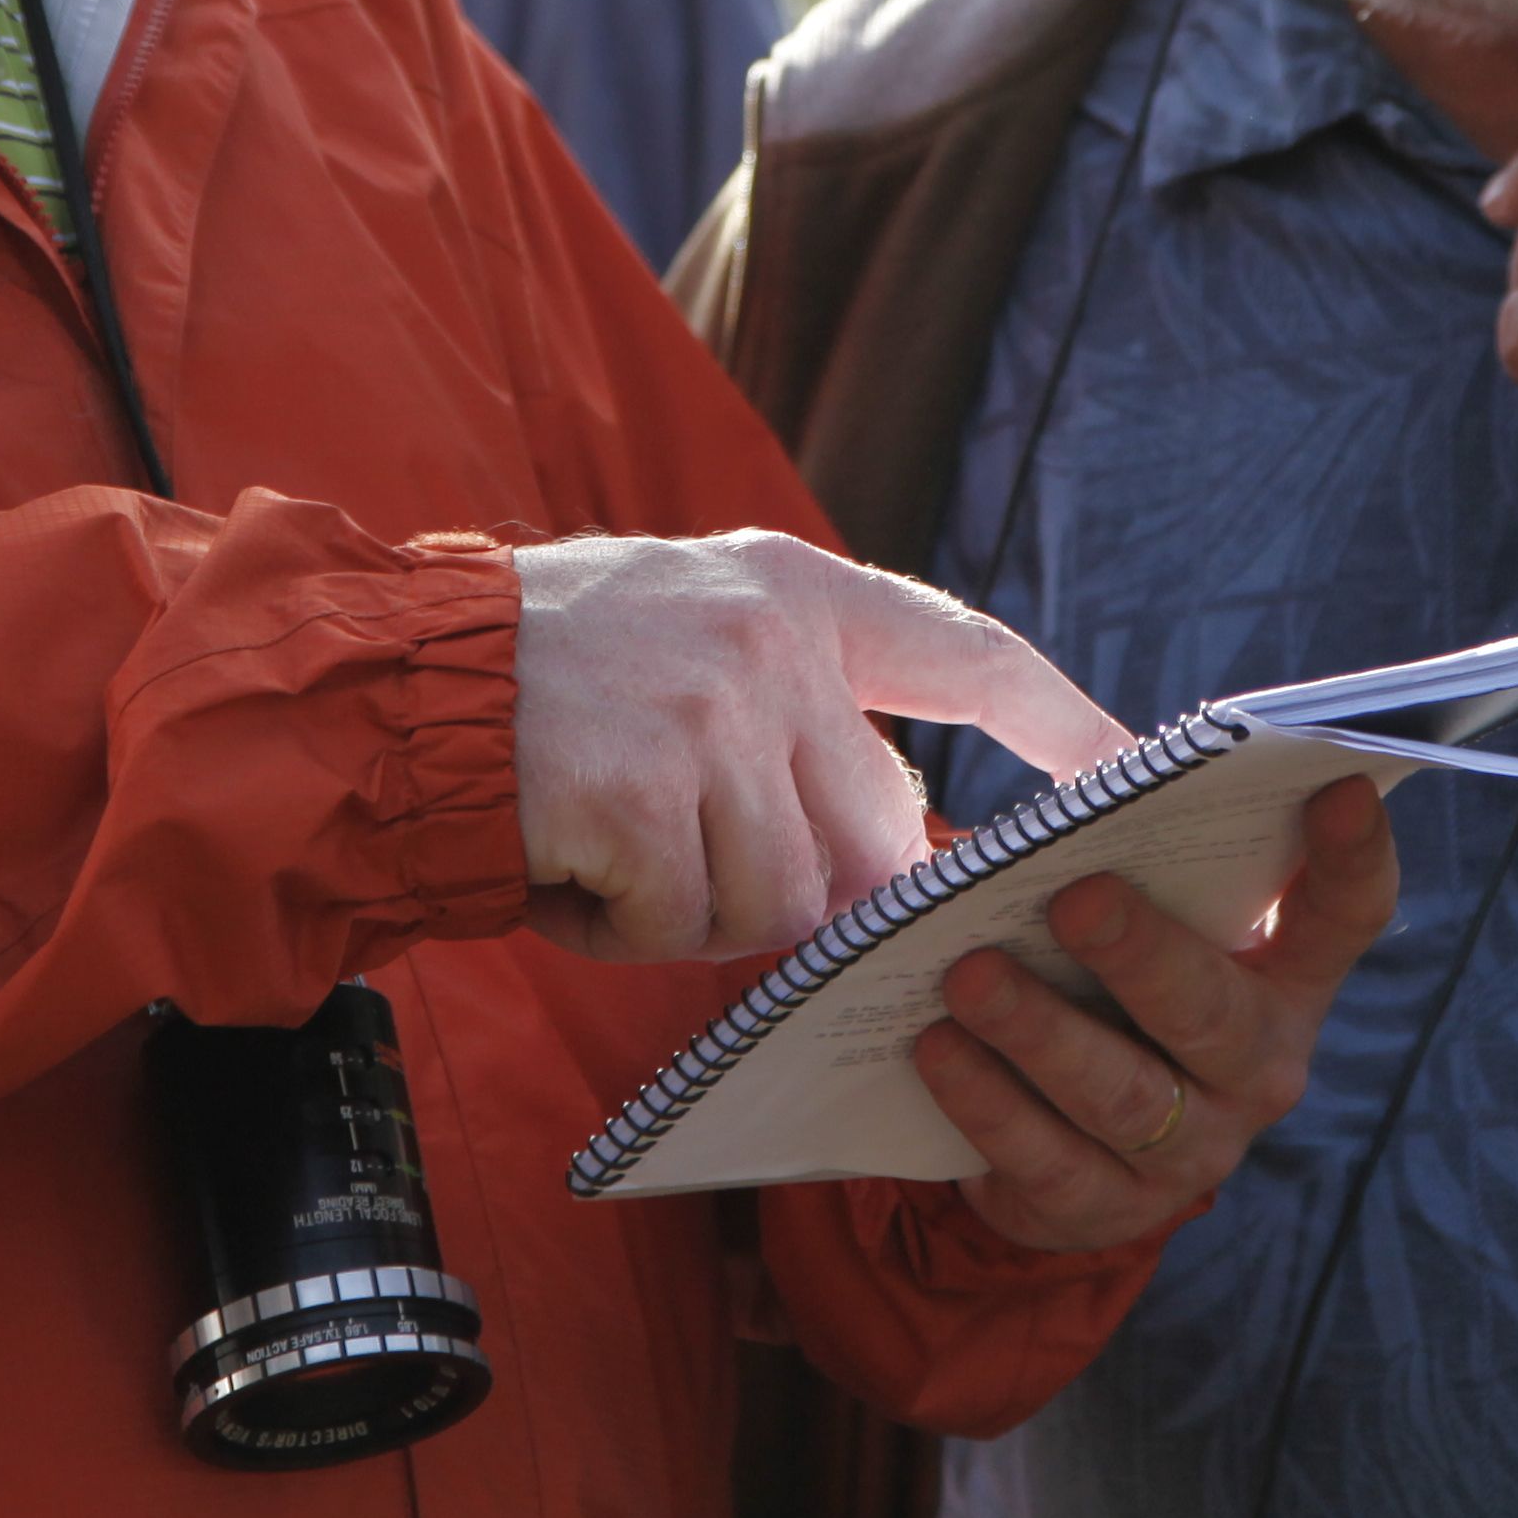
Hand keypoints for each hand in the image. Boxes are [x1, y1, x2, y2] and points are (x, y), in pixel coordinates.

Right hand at [510, 531, 1131, 962]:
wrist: (382, 687)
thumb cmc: (541, 686)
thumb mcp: (690, 642)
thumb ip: (797, 715)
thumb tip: (902, 846)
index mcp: (792, 589)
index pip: (965, 652)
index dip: (1060, 721)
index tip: (1135, 772)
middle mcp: (767, 642)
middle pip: (862, 836)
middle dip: (785, 880)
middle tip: (671, 845)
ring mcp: (706, 716)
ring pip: (774, 901)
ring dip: (685, 908)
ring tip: (600, 839)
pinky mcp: (642, 796)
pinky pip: (681, 928)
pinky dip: (617, 926)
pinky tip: (563, 862)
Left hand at [913, 779, 1403, 1250]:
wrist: (1068, 1153)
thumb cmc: (1111, 991)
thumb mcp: (1147, 929)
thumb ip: (1138, 862)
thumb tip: (1086, 791)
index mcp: (1282, 981)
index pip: (1345, 916)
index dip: (1353, 856)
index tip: (1341, 786)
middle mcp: (1257, 1071)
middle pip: (1213, 1015)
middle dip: (1142, 955)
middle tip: (1076, 899)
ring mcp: (1190, 1151)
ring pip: (1122, 1095)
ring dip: (1041, 1031)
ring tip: (969, 977)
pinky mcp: (1106, 1209)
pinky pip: (1046, 1158)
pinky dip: (986, 1101)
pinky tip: (938, 1048)